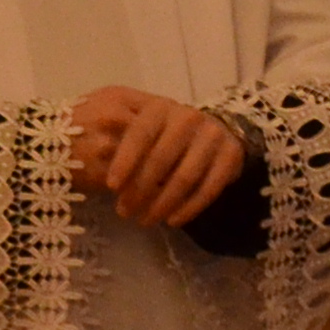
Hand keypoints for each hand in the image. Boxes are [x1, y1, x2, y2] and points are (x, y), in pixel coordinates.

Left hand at [68, 86, 249, 227]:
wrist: (214, 130)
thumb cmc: (165, 135)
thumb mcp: (142, 130)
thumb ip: (123, 144)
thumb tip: (98, 165)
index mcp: (161, 107)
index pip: (140, 134)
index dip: (125, 161)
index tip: (111, 187)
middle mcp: (189, 117)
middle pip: (161, 159)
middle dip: (140, 190)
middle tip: (124, 212)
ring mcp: (213, 136)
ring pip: (185, 177)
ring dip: (163, 204)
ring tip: (145, 221)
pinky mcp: (231, 155)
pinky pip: (209, 188)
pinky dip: (190, 208)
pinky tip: (173, 221)